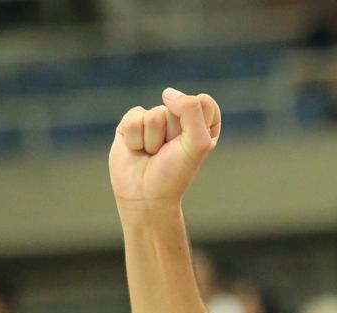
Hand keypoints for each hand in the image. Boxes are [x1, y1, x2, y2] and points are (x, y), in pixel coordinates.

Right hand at [110, 88, 221, 213]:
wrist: (145, 195)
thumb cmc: (175, 173)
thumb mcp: (197, 142)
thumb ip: (191, 110)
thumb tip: (167, 93)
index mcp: (203, 124)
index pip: (204, 102)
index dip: (195, 124)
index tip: (191, 145)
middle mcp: (179, 119)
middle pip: (177, 106)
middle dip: (173, 132)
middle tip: (169, 151)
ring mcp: (154, 119)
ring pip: (154, 114)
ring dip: (153, 139)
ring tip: (153, 153)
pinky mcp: (132, 122)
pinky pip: (134, 117)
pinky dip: (136, 138)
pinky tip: (137, 149)